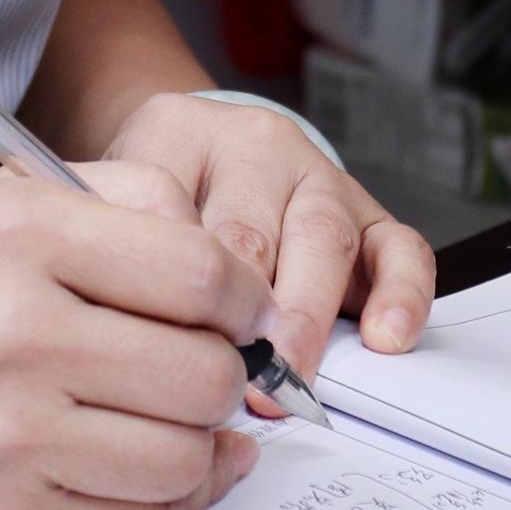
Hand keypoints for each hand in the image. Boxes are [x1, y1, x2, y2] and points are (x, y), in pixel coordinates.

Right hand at [0, 163, 272, 509]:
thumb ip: (112, 202)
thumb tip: (227, 272)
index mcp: (18, 235)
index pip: (201, 271)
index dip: (246, 297)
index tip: (241, 309)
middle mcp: (16, 332)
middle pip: (205, 374)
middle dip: (225, 373)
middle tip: (204, 364)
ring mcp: (10, 433)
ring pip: (183, 458)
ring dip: (198, 441)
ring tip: (171, 414)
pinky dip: (163, 496)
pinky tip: (143, 461)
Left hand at [100, 93, 437, 386]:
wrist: (194, 157)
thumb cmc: (150, 194)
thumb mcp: (110, 196)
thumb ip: (116, 239)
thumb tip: (140, 321)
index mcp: (180, 130)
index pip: (170, 201)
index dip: (170, 281)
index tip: (167, 340)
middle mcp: (256, 145)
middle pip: (251, 230)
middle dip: (243, 314)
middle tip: (233, 379)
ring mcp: (319, 176)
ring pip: (324, 238)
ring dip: (306, 316)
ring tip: (288, 375)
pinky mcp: (369, 214)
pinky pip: (400, 248)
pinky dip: (401, 293)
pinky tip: (385, 336)